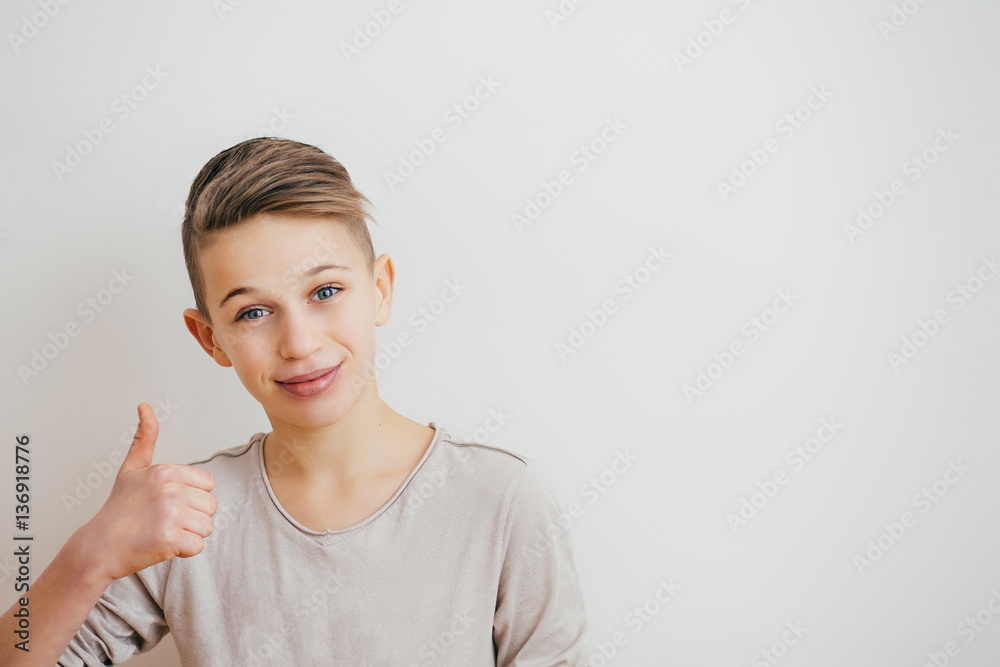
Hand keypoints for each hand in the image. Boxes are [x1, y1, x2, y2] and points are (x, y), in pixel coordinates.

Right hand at [78, 403, 217, 582]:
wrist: (98, 546)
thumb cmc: (119, 509)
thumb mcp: (132, 468)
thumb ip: (145, 437)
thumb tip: (145, 406)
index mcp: (167, 471)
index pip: (208, 485)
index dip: (191, 497)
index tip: (166, 502)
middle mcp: (171, 489)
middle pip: (211, 507)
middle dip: (191, 517)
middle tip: (162, 520)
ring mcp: (171, 514)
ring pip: (207, 527)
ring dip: (189, 534)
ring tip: (162, 531)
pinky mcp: (170, 539)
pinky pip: (198, 546)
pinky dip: (183, 551)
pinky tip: (161, 544)